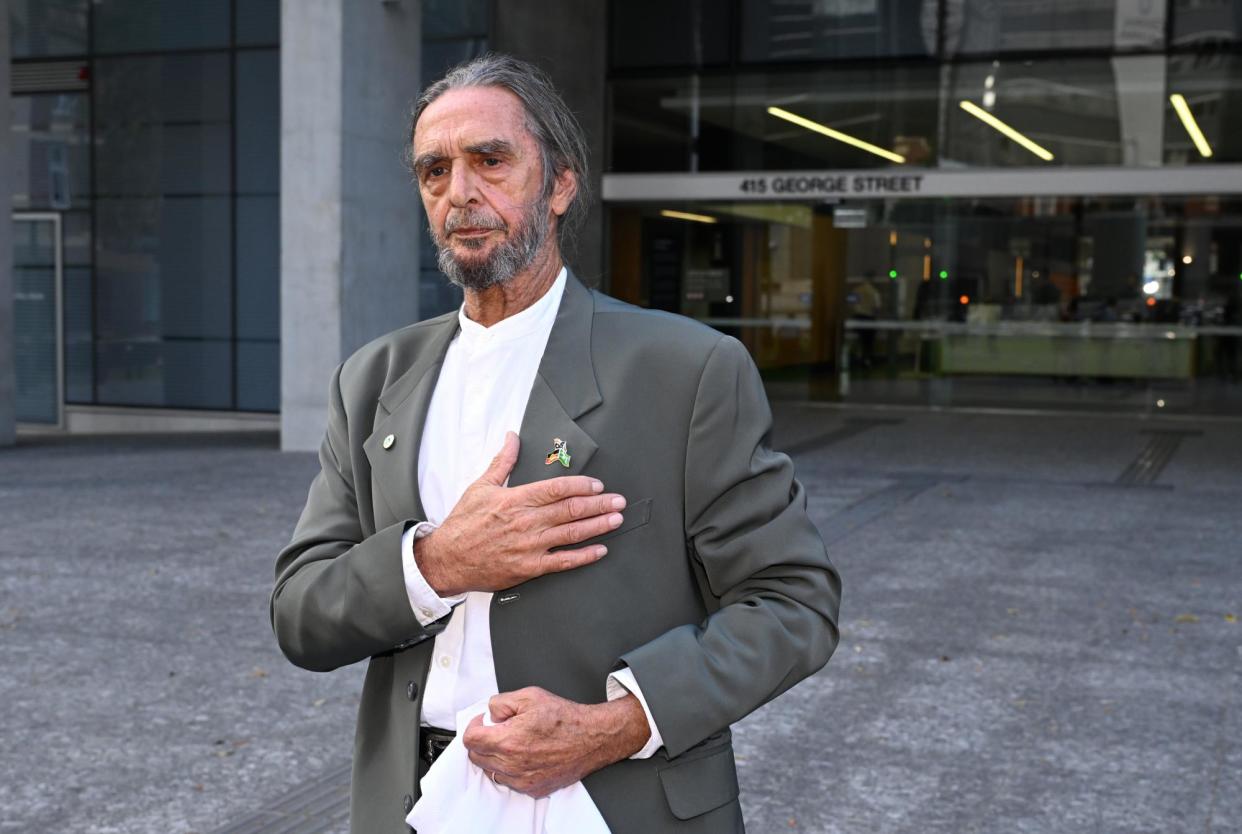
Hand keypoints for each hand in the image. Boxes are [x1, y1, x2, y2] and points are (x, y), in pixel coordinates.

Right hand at [414, 432, 626, 595]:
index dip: (582, 485)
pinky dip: (584, 556)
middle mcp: (527, 522)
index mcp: (516, 500)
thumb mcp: (481, 486)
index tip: (598, 485)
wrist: (447, 559)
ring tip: (616, 520)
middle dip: (599, 504)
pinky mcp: (530, 567)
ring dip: (598, 526)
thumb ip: (502, 462)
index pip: (557, 488)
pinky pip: (563, 561)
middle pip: (571, 510)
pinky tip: (600, 550)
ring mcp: (530, 546)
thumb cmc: (464, 523)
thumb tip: (512, 437)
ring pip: (572, 533)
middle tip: (618, 501)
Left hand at [462, 687, 649, 797]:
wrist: (592, 738)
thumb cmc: (565, 719)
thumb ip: (501, 702)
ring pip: (491, 771)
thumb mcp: (530, 696)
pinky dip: (510, 769)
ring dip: (495, 756)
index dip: (475, 726)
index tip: (483, 722)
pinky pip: (508, 781)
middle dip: (483, 741)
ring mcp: (523, 780)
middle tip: (498, 729)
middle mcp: (513, 764)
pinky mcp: (533, 788)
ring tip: (513, 741)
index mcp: (508, 740)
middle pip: (476, 757)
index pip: (470, 740)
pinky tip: (523, 755)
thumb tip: (490, 713)